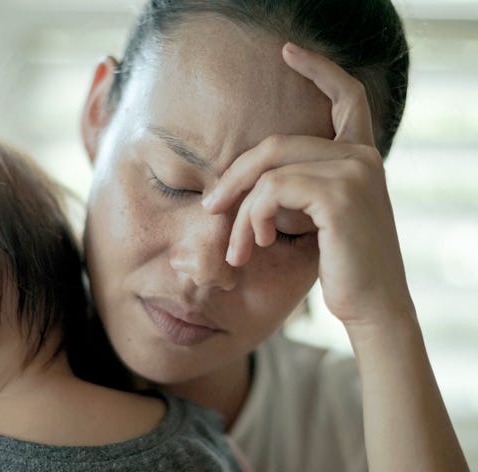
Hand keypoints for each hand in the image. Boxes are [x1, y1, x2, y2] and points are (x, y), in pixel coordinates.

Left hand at [203, 42, 414, 327]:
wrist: (373, 307)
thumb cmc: (340, 266)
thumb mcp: (314, 218)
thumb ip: (294, 187)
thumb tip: (241, 180)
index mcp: (360, 156)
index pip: (346, 97)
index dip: (318, 69)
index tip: (288, 52)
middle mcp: (362, 156)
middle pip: (275, 146)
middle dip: (234, 177)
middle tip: (210, 208)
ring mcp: (354, 171)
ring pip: (268, 171)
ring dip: (239, 211)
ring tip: (236, 248)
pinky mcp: (340, 194)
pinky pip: (271, 192)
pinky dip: (251, 219)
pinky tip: (256, 245)